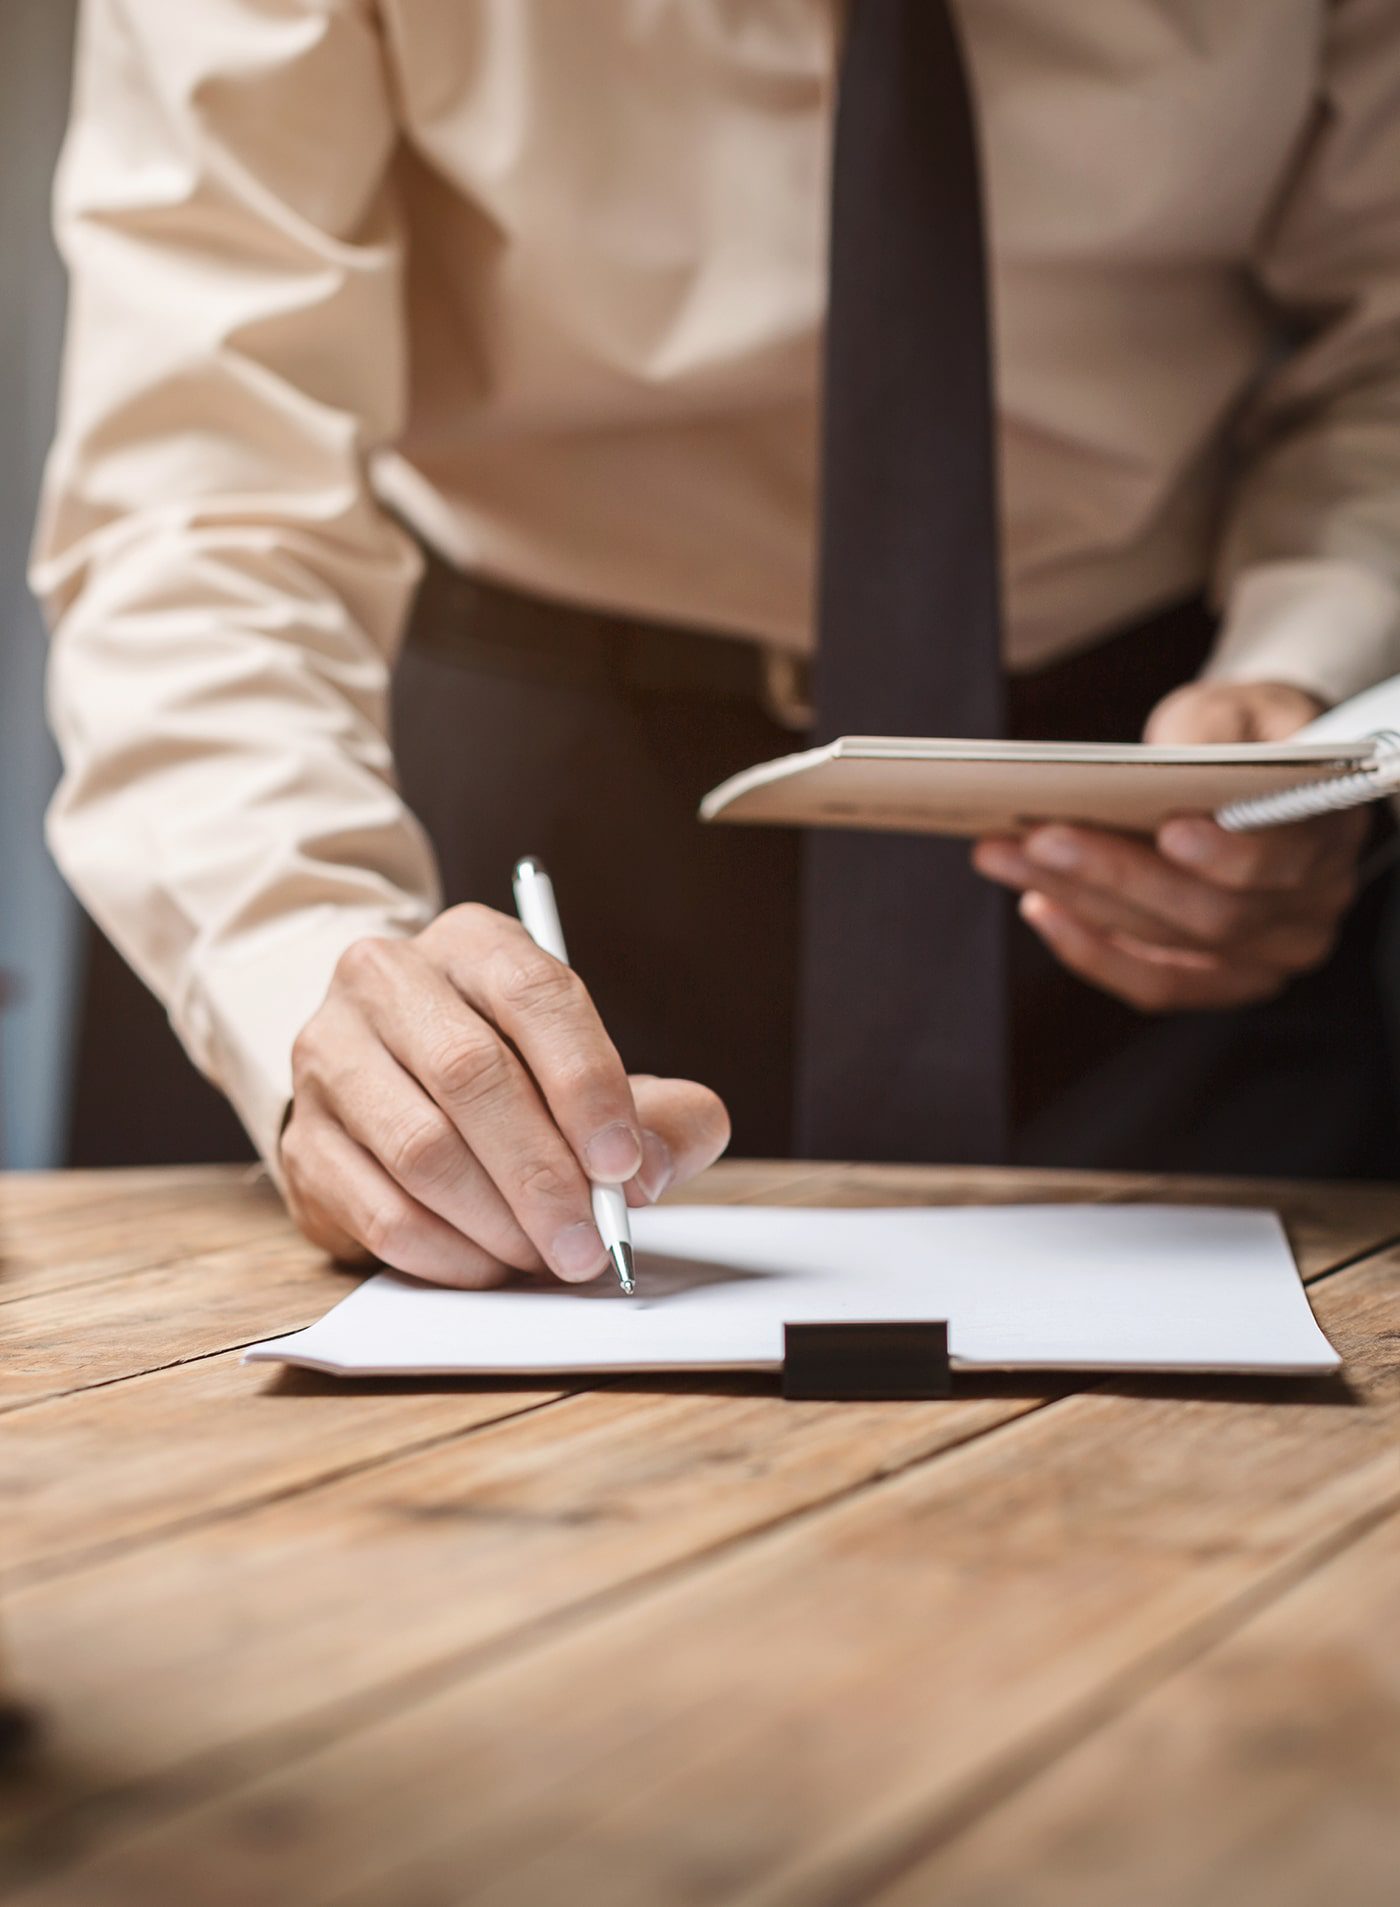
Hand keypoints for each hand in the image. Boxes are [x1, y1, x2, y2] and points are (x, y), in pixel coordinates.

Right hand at [282, 905, 729, 1286]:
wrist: (389, 1080)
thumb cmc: (513, 1076)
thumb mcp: (592, 1070)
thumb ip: (656, 1111)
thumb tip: (654, 1164)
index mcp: (473, 943)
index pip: (534, 995)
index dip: (587, 1084)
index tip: (624, 1164)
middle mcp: (386, 980)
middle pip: (470, 1074)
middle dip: (544, 1173)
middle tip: (591, 1241)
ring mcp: (330, 1056)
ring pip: (421, 1147)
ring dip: (497, 1220)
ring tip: (547, 1256)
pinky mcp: (301, 1140)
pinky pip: (378, 1209)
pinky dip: (447, 1254)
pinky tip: (490, 1265)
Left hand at [973, 680, 1367, 1012]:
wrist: (1251, 768)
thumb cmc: (1237, 735)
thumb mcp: (1229, 710)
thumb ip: (1205, 737)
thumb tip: (1151, 773)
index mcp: (1330, 830)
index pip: (1285, 857)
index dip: (1229, 852)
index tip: (1168, 828)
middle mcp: (1313, 905)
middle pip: (1214, 912)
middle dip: (1118, 874)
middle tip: (1038, 836)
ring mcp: (1270, 954)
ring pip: (1173, 945)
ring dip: (1083, 903)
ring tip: (1007, 857)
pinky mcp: (1222, 979)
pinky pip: (1156, 983)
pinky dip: (1092, 951)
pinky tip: (1037, 904)